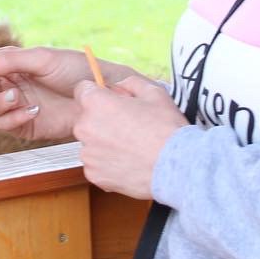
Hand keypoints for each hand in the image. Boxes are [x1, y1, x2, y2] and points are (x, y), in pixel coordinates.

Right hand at [0, 46, 89, 141]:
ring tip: (18, 98)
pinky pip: (7, 126)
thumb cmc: (75, 70)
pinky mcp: (27, 125)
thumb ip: (9, 61)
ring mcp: (18, 106)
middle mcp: (12, 85)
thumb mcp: (41, 58)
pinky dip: (13, 118)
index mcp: (13, 65)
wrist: (101, 95)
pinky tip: (32, 110)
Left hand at [75, 76, 186, 199]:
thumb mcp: (153, 92)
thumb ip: (129, 83)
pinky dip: (108, 164)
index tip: (110, 102)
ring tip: (131, 148)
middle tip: (128, 127)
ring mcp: (88, 153)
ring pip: (91, 143)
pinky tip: (128, 162)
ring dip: (104, 143)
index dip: (98, 94)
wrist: (176, 166)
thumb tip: (117, 87)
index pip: (82, 90)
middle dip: (102, 120)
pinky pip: (96, 164)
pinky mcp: (94, 174)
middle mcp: (85, 127)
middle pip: (86, 118)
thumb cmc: (166, 128)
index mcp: (96, 103)